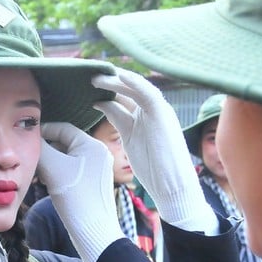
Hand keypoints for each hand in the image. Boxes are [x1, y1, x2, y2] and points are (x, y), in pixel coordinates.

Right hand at [39, 123, 123, 261]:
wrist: (94, 231)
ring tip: (37, 172)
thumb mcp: (53, 169)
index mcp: (92, 145)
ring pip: (67, 158)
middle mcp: (98, 153)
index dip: (43, 131)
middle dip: (46, 150)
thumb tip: (31, 140)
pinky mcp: (93, 183)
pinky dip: (57, 173)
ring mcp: (97, 169)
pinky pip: (71, 171)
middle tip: (30, 158)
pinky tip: (46, 182)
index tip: (26, 139)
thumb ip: (40, 149)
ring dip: (50, 163)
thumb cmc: (76, 198)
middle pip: (65, 143)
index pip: (63, 128)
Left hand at [93, 69, 216, 234]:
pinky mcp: (163, 114)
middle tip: (89, 77)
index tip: (89, 86)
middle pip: (128, 90)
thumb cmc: (154, 169)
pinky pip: (148, 93)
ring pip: (136, 88)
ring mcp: (158, 111)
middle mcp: (151, 110)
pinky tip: (119, 75)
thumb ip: (118, 119)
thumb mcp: (129, 138)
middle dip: (109, 82)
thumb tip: (101, 104)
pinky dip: (135, 82)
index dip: (107, 89)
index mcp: (143, 116)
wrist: (173, 186)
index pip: (123, 96)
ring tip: (96, 79)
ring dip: (116, 81)